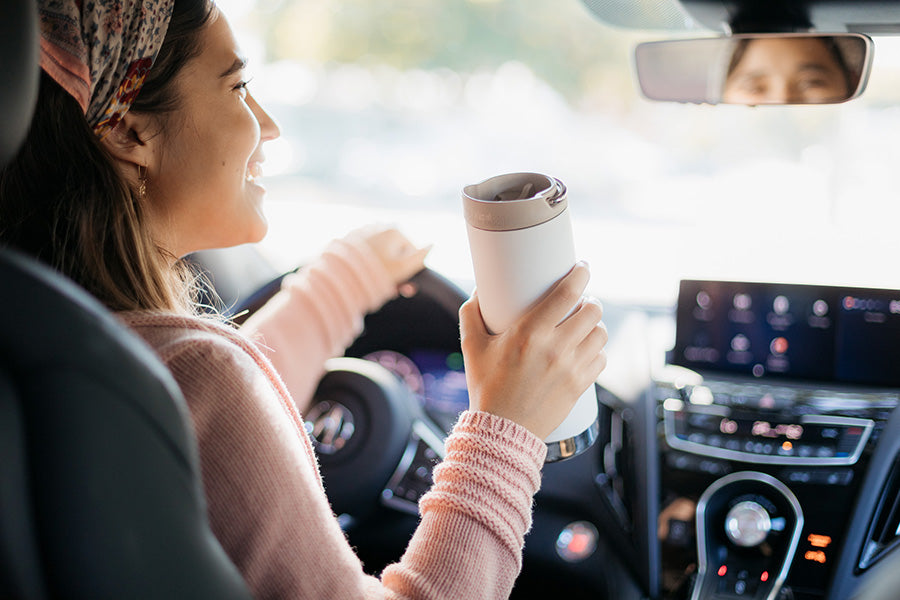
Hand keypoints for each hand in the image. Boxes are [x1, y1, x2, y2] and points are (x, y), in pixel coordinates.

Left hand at [354, 225, 431, 286]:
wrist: (341, 276)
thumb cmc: (375, 273)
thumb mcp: (403, 268)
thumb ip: (421, 257)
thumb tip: (433, 245)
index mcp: (394, 231)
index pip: (411, 252)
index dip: (410, 271)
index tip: (404, 288)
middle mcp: (379, 227)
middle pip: (395, 253)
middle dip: (395, 273)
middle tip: (392, 292)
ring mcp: (363, 232)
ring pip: (380, 254)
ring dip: (382, 271)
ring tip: (377, 287)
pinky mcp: (349, 240)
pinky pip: (366, 253)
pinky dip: (368, 265)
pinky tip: (365, 277)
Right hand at [459, 262, 607, 439]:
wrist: (502, 431)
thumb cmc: (485, 387)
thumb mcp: (471, 347)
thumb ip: (471, 314)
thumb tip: (479, 291)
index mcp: (529, 332)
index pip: (568, 293)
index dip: (581, 274)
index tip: (582, 267)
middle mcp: (555, 348)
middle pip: (592, 310)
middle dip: (590, 300)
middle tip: (582, 301)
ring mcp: (571, 368)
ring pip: (600, 333)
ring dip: (595, 324)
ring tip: (585, 324)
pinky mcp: (579, 386)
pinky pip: (601, 359)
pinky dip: (596, 350)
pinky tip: (586, 349)